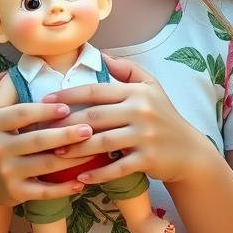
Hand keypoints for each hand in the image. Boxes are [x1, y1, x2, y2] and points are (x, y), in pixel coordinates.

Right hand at [0, 71, 94, 207]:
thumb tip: (13, 71)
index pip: (21, 113)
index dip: (45, 110)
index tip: (67, 107)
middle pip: (38, 139)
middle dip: (66, 133)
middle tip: (89, 128)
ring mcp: (6, 172)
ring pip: (46, 164)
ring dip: (73, 158)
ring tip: (94, 149)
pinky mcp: (15, 193)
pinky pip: (44, 191)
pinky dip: (64, 189)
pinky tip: (81, 182)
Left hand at [41, 53, 216, 185]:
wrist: (189, 151)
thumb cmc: (165, 117)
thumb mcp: (152, 87)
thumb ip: (128, 70)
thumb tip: (102, 56)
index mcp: (136, 92)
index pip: (95, 90)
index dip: (68, 94)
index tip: (45, 100)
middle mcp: (140, 111)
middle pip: (94, 116)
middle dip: (66, 123)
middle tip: (43, 130)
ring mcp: (145, 136)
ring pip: (103, 142)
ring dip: (77, 149)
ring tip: (57, 153)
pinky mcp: (148, 159)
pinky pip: (118, 167)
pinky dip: (98, 173)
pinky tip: (81, 177)